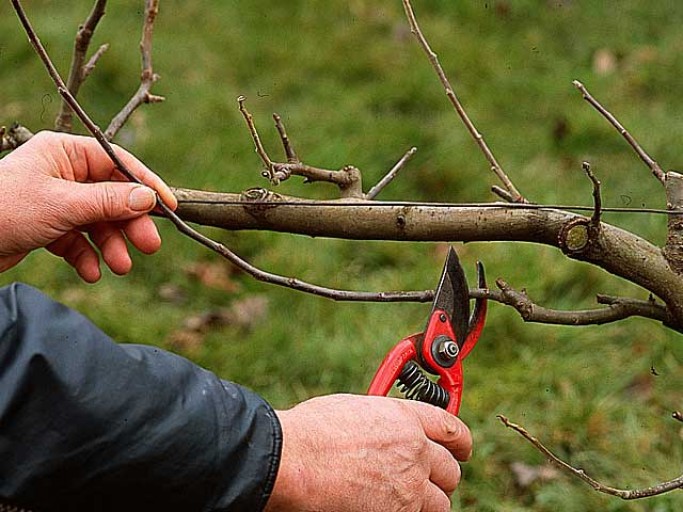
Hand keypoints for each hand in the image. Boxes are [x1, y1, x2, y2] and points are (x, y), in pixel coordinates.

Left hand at [0, 131, 176, 281]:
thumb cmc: (5, 210)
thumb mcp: (63, 205)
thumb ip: (109, 202)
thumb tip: (149, 198)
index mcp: (65, 153)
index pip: (118, 163)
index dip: (146, 185)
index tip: (169, 207)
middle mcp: (63, 173)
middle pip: (112, 197)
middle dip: (129, 224)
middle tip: (148, 247)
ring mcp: (56, 200)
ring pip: (98, 222)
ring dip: (111, 246)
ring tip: (119, 267)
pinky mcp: (48, 226)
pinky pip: (78, 240)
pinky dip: (86, 256)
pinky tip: (90, 272)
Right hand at [266, 394, 472, 511]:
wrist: (294, 459)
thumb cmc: (312, 431)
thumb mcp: (354, 409)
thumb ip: (382, 421)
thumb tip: (385, 430)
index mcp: (405, 417)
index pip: (452, 428)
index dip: (461, 441)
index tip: (462, 448)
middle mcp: (414, 450)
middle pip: (450, 469)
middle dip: (442, 476)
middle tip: (429, 480)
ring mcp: (409, 485)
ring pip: (440, 501)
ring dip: (428, 501)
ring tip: (408, 500)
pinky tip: (390, 507)